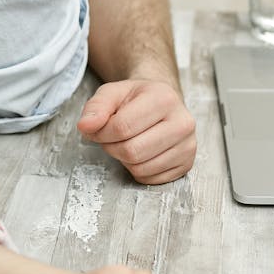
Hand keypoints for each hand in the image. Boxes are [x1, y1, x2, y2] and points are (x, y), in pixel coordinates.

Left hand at [77, 78, 195, 183]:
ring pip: (140, 168)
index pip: (122, 127)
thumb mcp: (112, 93)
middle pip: (132, 151)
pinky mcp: (187, 165)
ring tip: (126, 142)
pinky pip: (150, 179)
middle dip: (112, 147)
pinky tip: (140, 152)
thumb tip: (85, 126)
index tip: (98, 129)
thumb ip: (95, 107)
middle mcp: (183, 122)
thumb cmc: (136, 99)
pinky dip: (137, 170)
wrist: (161, 103)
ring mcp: (188, 146)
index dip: (101, 133)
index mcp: (164, 98)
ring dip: (123, 159)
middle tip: (110, 137)